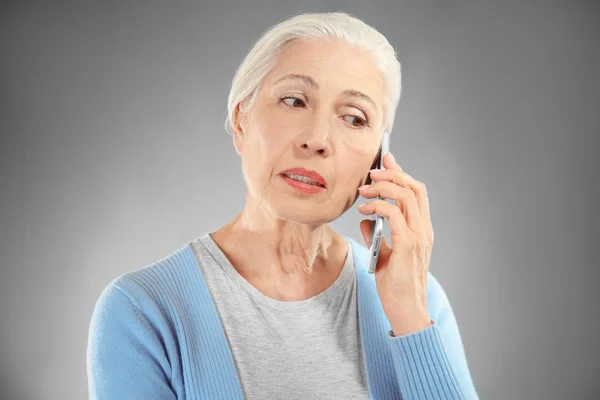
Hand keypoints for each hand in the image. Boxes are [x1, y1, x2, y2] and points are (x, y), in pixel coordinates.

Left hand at [357, 152, 434, 335]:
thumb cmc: (396, 286)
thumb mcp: (384, 255)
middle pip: (414, 188)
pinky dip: (378, 207)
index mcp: (421, 230)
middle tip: (370, 172)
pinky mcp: (408, 245)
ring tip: (364, 190)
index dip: (401, 173)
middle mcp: (424, 229)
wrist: (405, 310)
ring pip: (406, 196)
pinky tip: (365, 212)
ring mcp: (419, 236)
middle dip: (392, 173)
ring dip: (383, 187)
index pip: (416, 192)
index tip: (386, 159)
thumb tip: (366, 220)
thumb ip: (378, 235)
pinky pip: (394, 214)